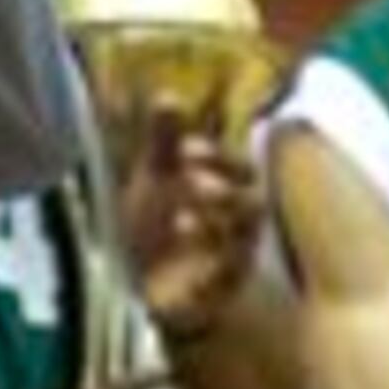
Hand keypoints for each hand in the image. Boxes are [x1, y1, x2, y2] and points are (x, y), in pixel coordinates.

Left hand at [121, 104, 265, 343]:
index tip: (184, 149)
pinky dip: (208, 277)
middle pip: (248, 204)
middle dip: (222, 191)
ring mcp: (234, 257)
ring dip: (213, 229)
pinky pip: (226, 285)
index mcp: (228, 187)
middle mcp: (239, 221)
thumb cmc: (154, 219)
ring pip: (241, 243)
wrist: (140, 281)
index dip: (215, 156)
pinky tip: (185, 273)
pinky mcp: (221, 293)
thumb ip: (162, 139)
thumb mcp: (154, 176)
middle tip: (191, 182)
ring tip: (180, 221)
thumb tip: (166, 95)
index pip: (238, 167)